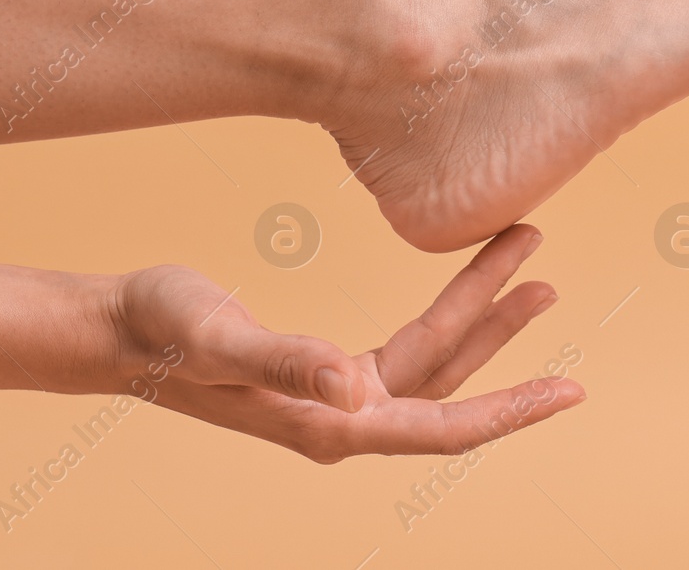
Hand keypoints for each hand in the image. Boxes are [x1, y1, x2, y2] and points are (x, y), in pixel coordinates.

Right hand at [108, 224, 583, 461]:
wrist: (116, 328)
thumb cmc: (159, 329)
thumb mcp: (218, 336)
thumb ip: (287, 361)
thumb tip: (358, 390)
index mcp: (330, 424)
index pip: (441, 427)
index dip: (510, 411)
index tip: (572, 391)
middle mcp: (343, 419)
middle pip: (449, 384)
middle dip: (503, 333)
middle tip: (549, 278)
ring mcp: (337, 398)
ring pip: (433, 361)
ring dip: (477, 314)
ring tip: (525, 262)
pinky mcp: (325, 373)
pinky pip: (407, 350)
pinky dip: (442, 316)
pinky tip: (462, 290)